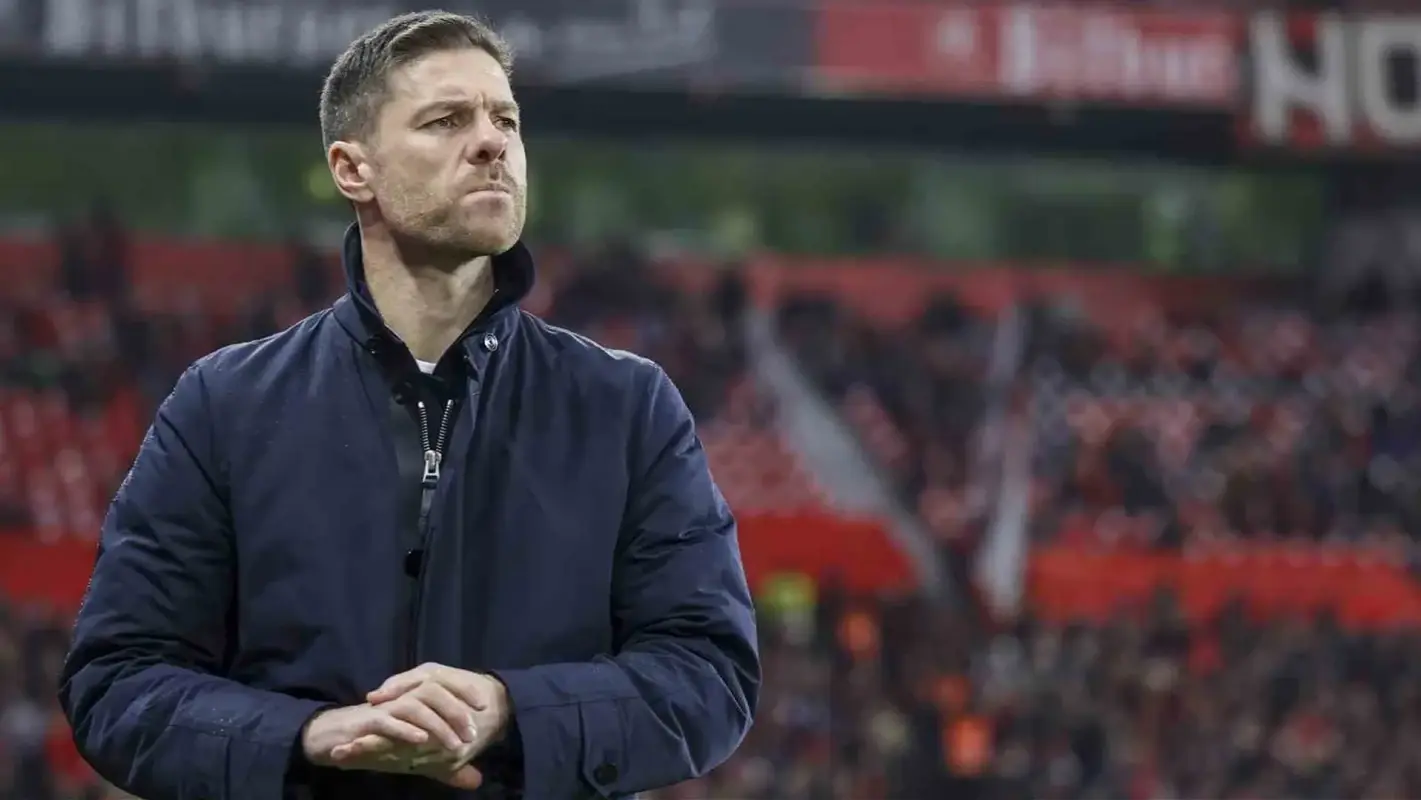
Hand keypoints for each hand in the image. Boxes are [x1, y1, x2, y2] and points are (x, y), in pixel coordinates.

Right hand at [335, 664, 510, 768]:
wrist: (336, 738)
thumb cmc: (381, 743)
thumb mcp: (419, 756)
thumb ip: (445, 766)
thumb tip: (476, 779)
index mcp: (414, 697)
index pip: (444, 683)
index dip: (464, 690)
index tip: (484, 706)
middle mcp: (400, 696)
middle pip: (434, 691)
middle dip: (457, 711)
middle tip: (473, 734)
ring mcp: (385, 708)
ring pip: (415, 705)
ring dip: (437, 724)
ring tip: (455, 744)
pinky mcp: (367, 723)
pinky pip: (388, 722)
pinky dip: (405, 730)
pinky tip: (421, 740)